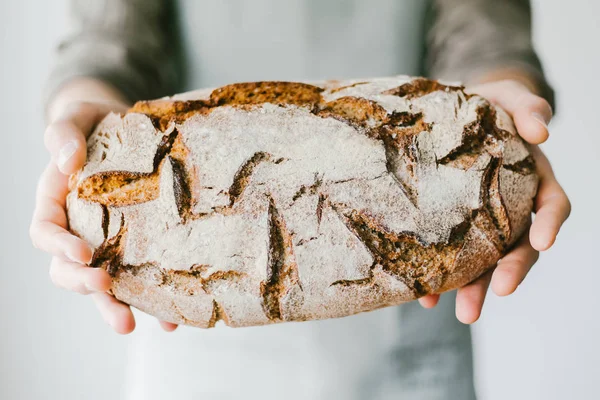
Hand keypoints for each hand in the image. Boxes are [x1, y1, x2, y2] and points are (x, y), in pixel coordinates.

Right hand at [30, 80, 178, 333]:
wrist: (123, 127)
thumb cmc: (92, 123)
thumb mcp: (74, 118)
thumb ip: (63, 135)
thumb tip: (68, 159)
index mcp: (56, 203)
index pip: (46, 232)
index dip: (60, 246)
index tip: (84, 253)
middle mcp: (78, 230)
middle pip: (69, 269)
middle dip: (84, 285)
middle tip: (106, 289)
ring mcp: (106, 243)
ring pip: (102, 283)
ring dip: (114, 305)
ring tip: (132, 325)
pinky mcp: (135, 248)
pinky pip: (140, 278)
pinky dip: (152, 300)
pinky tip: (172, 317)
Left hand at [418, 79, 570, 322]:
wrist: (448, 114)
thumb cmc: (485, 105)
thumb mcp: (506, 96)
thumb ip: (527, 104)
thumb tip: (543, 131)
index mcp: (532, 179)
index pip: (552, 205)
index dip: (551, 225)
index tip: (542, 242)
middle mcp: (511, 207)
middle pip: (520, 245)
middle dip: (512, 270)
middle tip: (498, 292)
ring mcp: (481, 222)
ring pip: (485, 261)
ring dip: (476, 287)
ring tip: (463, 313)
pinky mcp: (451, 229)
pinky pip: (449, 257)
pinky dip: (440, 278)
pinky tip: (425, 296)